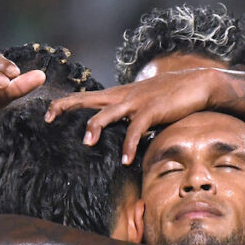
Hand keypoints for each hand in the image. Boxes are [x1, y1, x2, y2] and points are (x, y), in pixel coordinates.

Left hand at [45, 68, 219, 164]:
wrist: (197, 84)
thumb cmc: (170, 97)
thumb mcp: (143, 106)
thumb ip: (129, 117)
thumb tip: (118, 136)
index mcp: (118, 95)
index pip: (85, 96)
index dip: (65, 103)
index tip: (47, 114)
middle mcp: (122, 96)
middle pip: (86, 99)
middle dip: (65, 108)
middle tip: (47, 119)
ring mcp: (136, 102)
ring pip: (107, 113)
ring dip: (95, 127)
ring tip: (85, 144)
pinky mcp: (151, 111)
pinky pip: (136, 130)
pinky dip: (130, 145)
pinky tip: (125, 160)